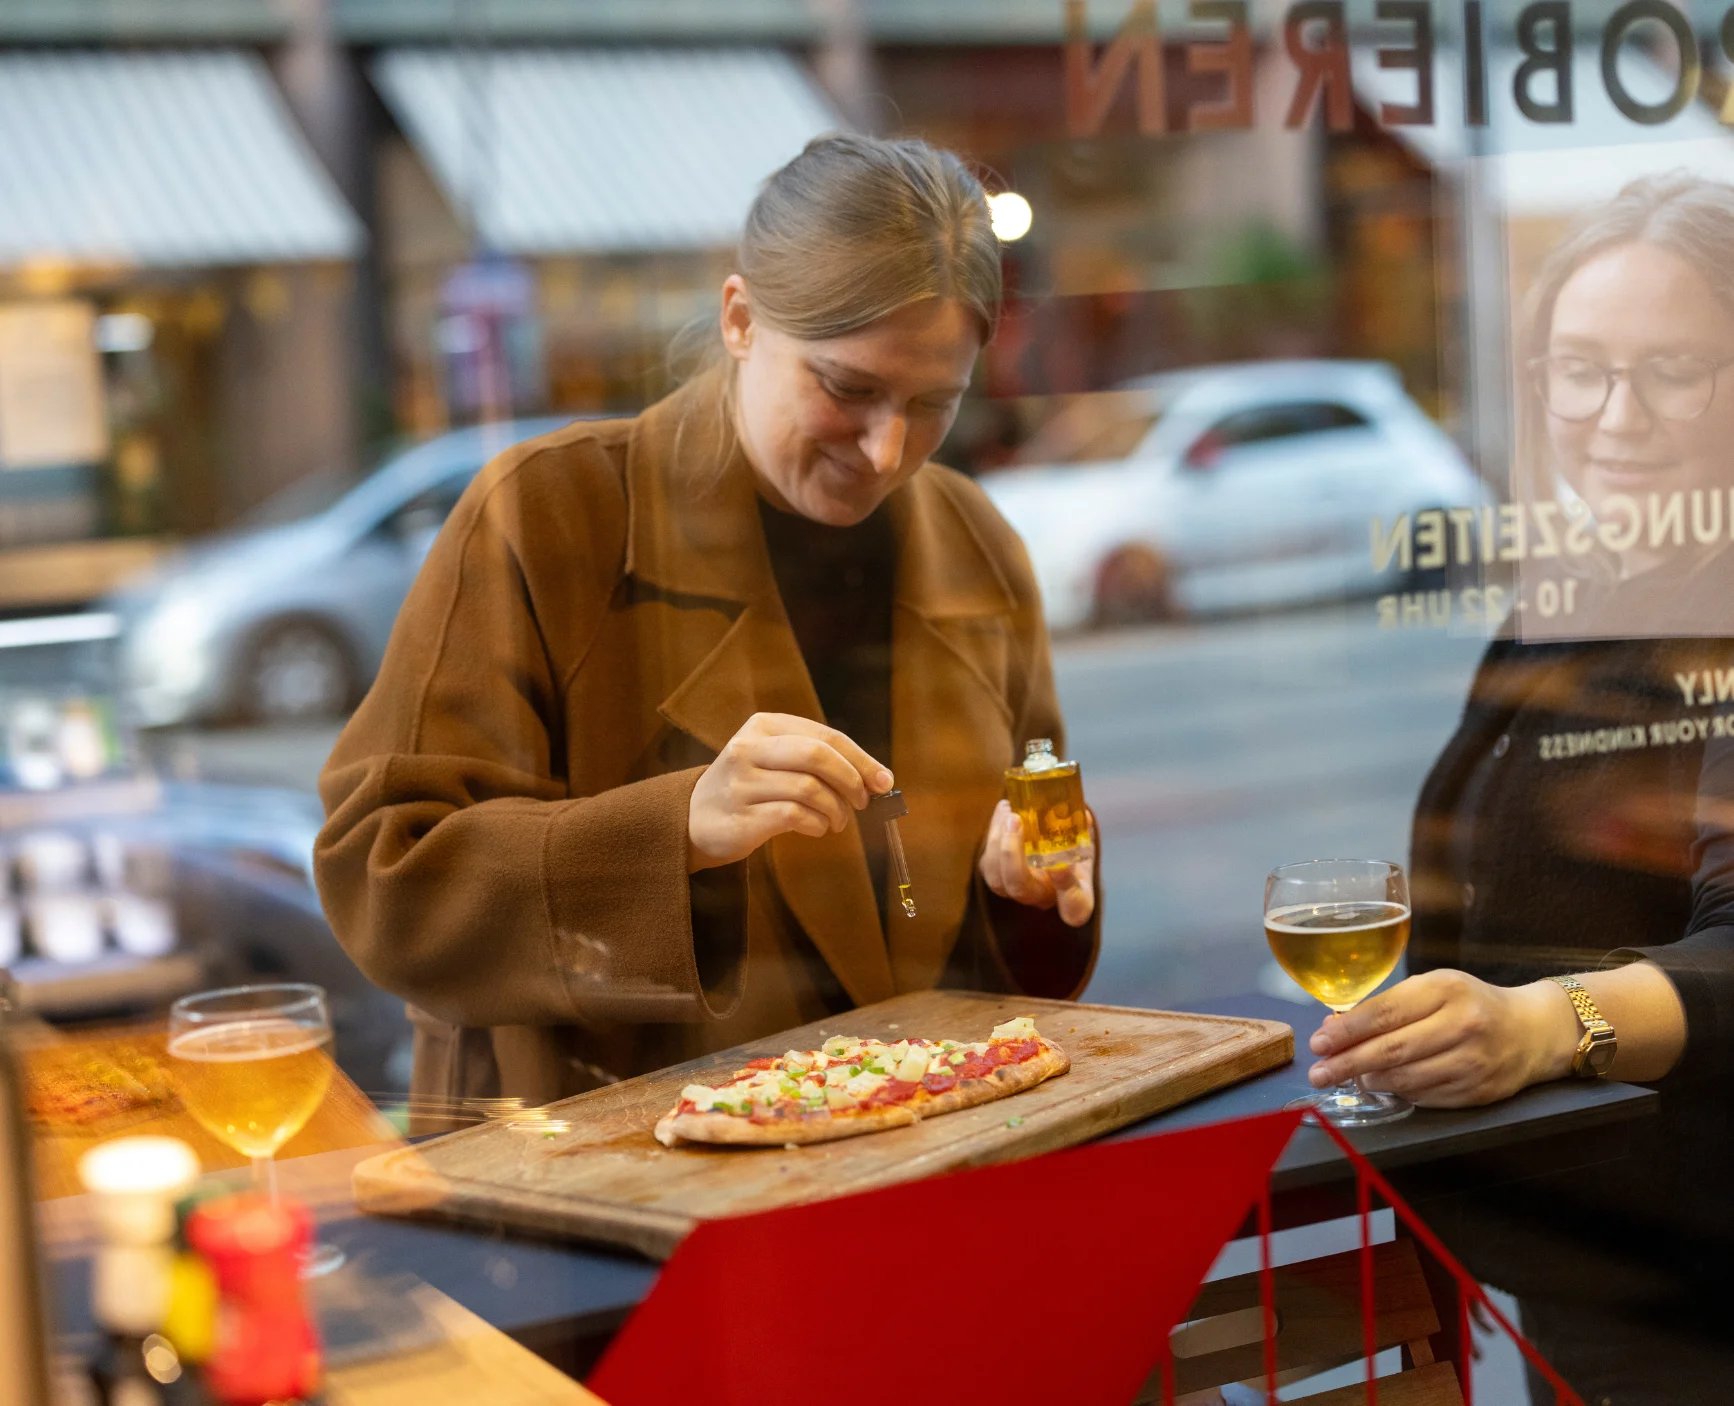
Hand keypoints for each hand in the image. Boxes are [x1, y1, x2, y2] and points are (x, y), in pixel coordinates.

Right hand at [687, 713, 891, 871]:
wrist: (694, 819)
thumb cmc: (751, 788)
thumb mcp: (776, 760)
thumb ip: (819, 761)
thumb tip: (878, 779)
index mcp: (763, 726)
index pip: (825, 736)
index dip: (861, 759)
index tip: (884, 781)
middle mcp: (748, 748)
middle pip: (817, 755)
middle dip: (851, 780)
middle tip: (863, 802)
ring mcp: (741, 783)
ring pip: (810, 788)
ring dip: (836, 810)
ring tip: (837, 821)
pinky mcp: (742, 816)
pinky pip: (795, 816)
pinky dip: (817, 824)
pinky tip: (818, 828)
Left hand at [977, 800, 1095, 927]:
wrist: (1056, 851)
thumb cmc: (1075, 850)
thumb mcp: (1087, 843)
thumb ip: (1084, 832)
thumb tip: (1081, 816)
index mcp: (1075, 899)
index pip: (1074, 907)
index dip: (1065, 889)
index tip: (1060, 864)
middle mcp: (1043, 898)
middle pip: (1020, 888)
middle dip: (1012, 854)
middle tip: (1016, 820)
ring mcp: (1017, 891)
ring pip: (996, 878)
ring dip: (996, 842)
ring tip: (1008, 811)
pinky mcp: (997, 877)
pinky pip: (987, 863)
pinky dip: (992, 833)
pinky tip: (1003, 809)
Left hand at [1306, 969, 1577, 1107]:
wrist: (1532, 1031)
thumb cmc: (1470, 1003)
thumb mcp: (1431, 989)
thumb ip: (1386, 1006)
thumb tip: (1333, 1028)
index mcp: (1446, 990)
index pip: (1385, 1013)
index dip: (1347, 1032)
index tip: (1318, 1043)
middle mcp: (1463, 1025)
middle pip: (1392, 1050)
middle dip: (1347, 1063)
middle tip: (1319, 1073)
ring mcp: (1473, 1062)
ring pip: (1407, 1079)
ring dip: (1370, 1080)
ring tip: (1349, 1077)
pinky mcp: (1479, 1092)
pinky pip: (1426, 1098)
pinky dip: (1399, 1092)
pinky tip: (1384, 1086)